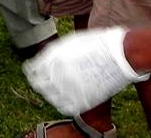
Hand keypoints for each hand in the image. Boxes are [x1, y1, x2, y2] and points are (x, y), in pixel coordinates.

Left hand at [22, 27, 148, 114]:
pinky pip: (64, 107)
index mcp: (53, 59)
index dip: (31, 71)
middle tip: (43, 81)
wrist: (119, 54)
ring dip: (50, 93)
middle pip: (39, 85)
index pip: (33, 70)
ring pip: (50, 97)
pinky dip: (62, 104)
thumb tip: (43, 58)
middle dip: (39, 82)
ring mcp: (70, 89)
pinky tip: (65, 98)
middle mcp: (58, 75)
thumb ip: (54, 51)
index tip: (32, 71)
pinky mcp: (82, 101)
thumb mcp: (70, 42)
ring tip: (55, 89)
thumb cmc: (96, 44)